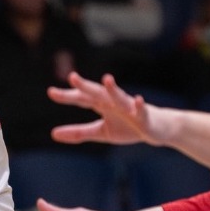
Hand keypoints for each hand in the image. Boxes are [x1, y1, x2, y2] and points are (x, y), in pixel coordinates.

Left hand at [49, 71, 170, 147]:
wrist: (157, 128)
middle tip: (72, 77)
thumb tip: (53, 134)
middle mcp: (114, 102)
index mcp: (102, 104)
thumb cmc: (129, 127)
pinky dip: (140, 105)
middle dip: (86, 86)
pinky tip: (139, 99)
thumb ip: (79, 132)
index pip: (82, 98)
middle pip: (97, 93)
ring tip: (107, 79)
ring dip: (114, 89)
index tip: (51, 92)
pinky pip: (142, 109)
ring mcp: (130, 107)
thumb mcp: (101, 132)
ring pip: (120, 96)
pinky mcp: (144, 115)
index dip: (68, 96)